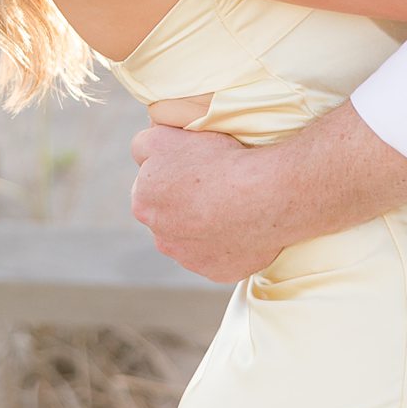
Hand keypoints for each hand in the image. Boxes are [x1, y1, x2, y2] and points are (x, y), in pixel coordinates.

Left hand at [130, 125, 286, 283]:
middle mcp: (160, 236)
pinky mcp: (215, 272)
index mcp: (142, 201)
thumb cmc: (218, 160)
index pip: (149, 185)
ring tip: (230, 206)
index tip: (194, 167)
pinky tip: (240, 226)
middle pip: (168, 216)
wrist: (264, 195)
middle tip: (212, 186)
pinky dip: (225, 244)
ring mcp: (188, 258)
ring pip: (191, 238)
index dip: (172, 173)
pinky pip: (217, 256)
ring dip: (202, 226)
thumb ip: (143, 144)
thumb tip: (143, 151)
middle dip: (184, 204)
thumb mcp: (165, 134)